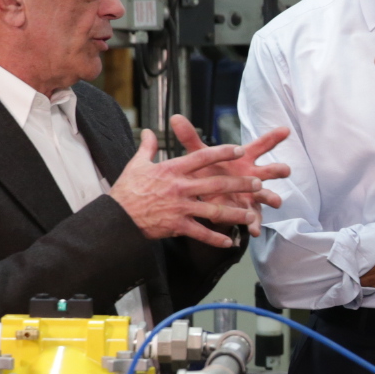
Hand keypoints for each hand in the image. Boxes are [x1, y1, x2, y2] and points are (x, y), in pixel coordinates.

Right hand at [108, 121, 289, 246]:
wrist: (117, 217)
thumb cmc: (127, 190)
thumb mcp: (136, 165)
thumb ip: (147, 148)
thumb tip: (147, 132)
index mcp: (172, 170)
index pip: (201, 157)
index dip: (221, 152)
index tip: (239, 149)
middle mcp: (180, 187)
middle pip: (215, 183)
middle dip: (239, 184)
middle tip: (257, 184)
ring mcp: (180, 207)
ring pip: (213, 210)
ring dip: (234, 214)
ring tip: (250, 215)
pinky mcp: (177, 226)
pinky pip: (201, 233)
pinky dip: (216, 238)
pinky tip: (230, 241)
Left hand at [171, 115, 291, 228]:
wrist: (207, 195)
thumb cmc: (209, 171)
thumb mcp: (199, 155)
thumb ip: (190, 138)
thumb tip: (175, 117)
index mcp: (245, 160)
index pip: (261, 146)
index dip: (273, 137)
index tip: (286, 130)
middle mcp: (253, 176)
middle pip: (269, 170)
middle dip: (278, 170)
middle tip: (285, 170)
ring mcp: (253, 195)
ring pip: (266, 195)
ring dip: (271, 197)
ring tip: (276, 201)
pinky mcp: (247, 212)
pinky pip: (253, 218)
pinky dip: (254, 224)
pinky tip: (253, 230)